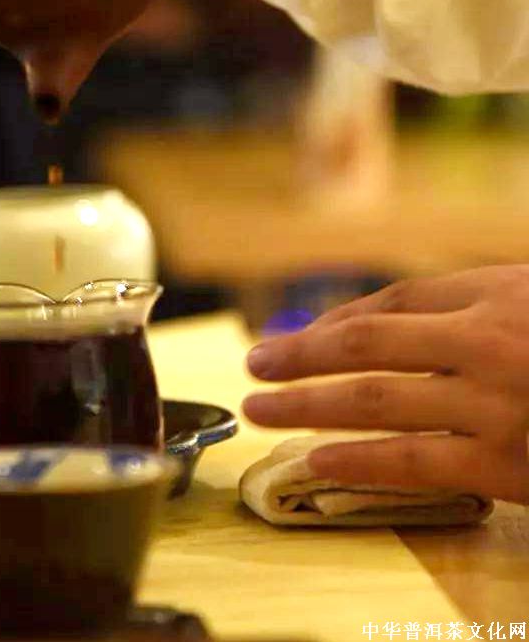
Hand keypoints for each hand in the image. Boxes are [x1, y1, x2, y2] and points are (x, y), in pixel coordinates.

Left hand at [243, 266, 528, 503]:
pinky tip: (317, 460)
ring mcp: (493, 404)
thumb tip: (408, 329)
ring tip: (259, 409)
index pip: (395, 301)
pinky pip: (415, 461)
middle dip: (301, 354)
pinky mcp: (507, 466)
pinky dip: (360, 462)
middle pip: (367, 342)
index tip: (298, 336)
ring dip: (306, 404)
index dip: (338, 320)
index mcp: (494, 293)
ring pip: (375, 400)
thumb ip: (482, 310)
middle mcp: (484, 341)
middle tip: (255, 363)